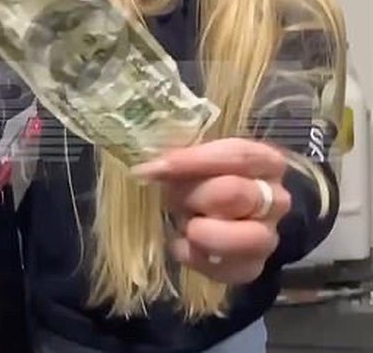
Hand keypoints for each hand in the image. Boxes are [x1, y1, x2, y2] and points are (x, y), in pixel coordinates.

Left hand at [131, 138, 290, 284]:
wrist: (214, 214)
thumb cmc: (203, 178)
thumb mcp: (197, 159)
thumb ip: (183, 158)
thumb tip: (150, 169)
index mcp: (266, 162)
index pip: (238, 156)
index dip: (195, 161)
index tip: (157, 167)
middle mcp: (275, 199)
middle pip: (235, 194)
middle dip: (194, 196)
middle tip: (172, 198)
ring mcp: (267, 236)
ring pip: (241, 237)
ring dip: (202, 230)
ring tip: (183, 224)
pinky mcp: (252, 268)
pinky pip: (227, 268)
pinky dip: (196, 258)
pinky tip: (181, 244)